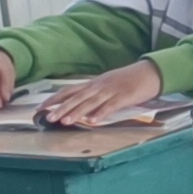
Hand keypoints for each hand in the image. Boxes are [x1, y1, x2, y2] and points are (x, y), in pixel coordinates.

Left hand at [35, 59, 166, 129]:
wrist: (151, 72)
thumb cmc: (130, 80)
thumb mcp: (108, 84)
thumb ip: (95, 94)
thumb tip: (80, 107)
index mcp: (94, 83)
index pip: (69, 90)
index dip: (54, 99)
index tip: (41, 108)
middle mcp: (99, 86)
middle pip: (77, 97)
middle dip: (62, 108)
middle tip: (48, 118)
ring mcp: (112, 90)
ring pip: (90, 102)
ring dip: (77, 112)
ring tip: (65, 122)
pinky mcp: (125, 96)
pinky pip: (110, 106)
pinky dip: (100, 113)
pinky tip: (92, 121)